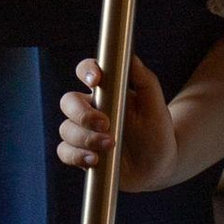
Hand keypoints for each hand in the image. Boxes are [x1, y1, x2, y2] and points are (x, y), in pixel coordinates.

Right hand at [57, 54, 177, 188]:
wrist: (158, 167)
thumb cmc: (156, 131)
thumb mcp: (155, 106)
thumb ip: (144, 79)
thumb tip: (131, 57)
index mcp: (106, 91)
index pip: (87, 72)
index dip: (86, 71)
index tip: (96, 79)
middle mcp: (90, 109)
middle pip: (68, 101)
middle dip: (82, 113)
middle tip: (105, 123)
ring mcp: (83, 132)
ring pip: (66, 128)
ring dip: (85, 137)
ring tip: (110, 145)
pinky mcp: (80, 154)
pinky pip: (65, 152)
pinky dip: (76, 155)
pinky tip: (95, 160)